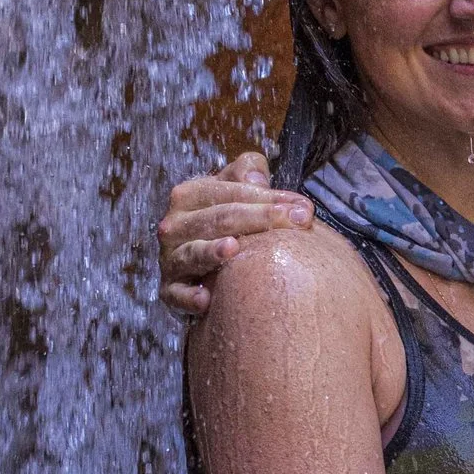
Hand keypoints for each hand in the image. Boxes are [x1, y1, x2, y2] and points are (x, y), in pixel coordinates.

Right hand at [158, 148, 318, 320]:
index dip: (267, 197)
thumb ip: (246, 173)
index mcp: (189, 196)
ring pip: (193, 253)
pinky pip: (176, 294)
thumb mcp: (232, 191)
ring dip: (212, 251)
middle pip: (220, 218)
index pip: (230, 192)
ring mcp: (170, 258)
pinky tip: (206, 300)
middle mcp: (175, 225)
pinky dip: (189, 297)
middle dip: (261, 218)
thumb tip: (257, 178)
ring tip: (234, 248)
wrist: (199, 266)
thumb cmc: (226, 224)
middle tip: (300, 223)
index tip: (304, 208)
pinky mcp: (170, 290)